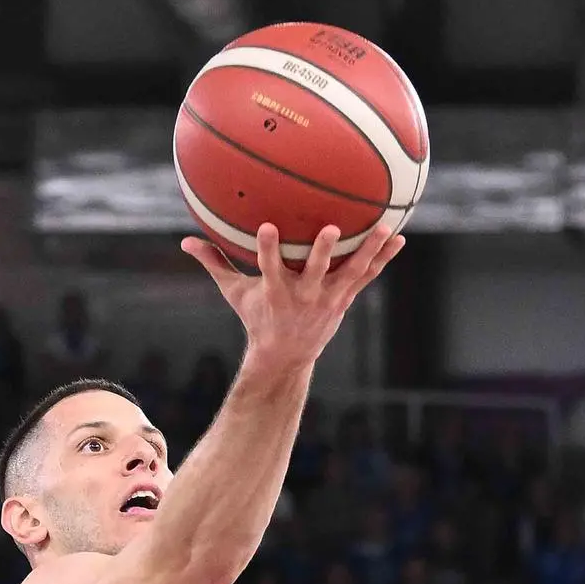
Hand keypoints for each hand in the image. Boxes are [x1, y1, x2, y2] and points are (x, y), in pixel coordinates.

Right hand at [178, 222, 405, 371]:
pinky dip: (383, 259)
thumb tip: (185, 241)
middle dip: (323, 252)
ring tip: (385, 228)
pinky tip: (400, 238)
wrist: (286, 356)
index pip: (269, 267)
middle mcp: (305, 296)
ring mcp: (329, 299)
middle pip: (316, 271)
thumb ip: (215, 264)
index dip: (267, 249)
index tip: (265, 228)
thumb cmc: (258, 317)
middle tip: (331, 229)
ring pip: (350, 272)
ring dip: (368, 251)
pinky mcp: (345, 299)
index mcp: (277, 292)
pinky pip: (367, 276)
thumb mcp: (235, 293)